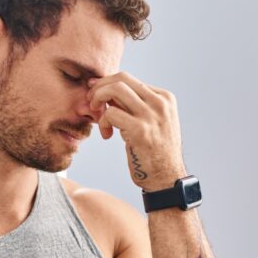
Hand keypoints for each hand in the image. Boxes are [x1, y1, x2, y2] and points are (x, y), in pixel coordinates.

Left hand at [87, 71, 187, 190]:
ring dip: (98, 99)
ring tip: (96, 115)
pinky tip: (107, 135)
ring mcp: (151, 116)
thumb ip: (135, 106)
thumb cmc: (154, 153)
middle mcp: (160, 103)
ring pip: (115, 90)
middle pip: (121, 78)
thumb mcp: (152, 122)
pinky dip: (103, 122)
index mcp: (165, 98)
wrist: (167, 179)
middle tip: (91, 102)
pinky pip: (111, 113)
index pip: (129, 79)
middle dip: (100, 87)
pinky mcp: (140, 130)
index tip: (95, 94)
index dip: (107, 84)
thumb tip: (107, 91)